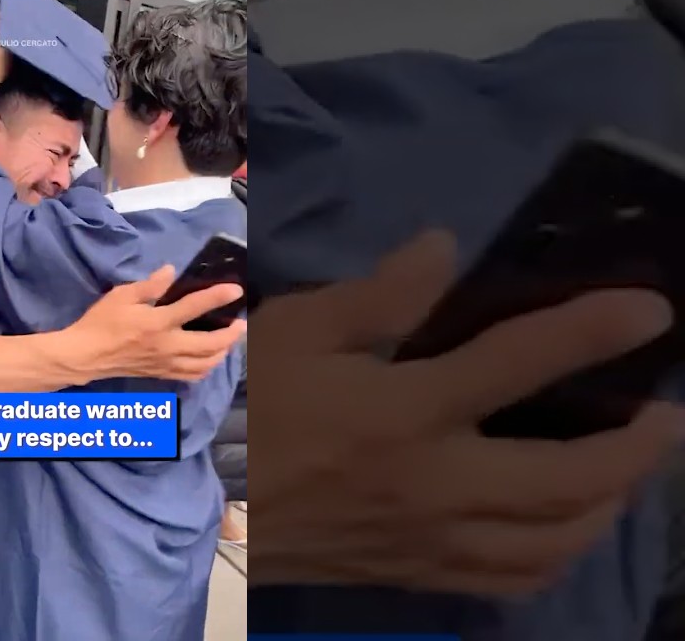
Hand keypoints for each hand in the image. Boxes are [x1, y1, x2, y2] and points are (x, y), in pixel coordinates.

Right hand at [60, 266, 246, 382]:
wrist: (85, 355)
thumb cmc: (100, 323)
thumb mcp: (121, 296)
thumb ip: (149, 286)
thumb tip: (170, 272)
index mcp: (158, 323)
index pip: (195, 307)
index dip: (218, 297)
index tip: (236, 290)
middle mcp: (167, 346)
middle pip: (210, 344)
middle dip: (231, 334)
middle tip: (240, 323)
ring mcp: (166, 364)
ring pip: (205, 364)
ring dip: (223, 352)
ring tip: (228, 341)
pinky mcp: (161, 374)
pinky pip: (192, 375)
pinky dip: (206, 367)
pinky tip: (209, 359)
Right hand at [248, 230, 682, 597]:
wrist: (193, 492)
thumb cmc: (243, 400)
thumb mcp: (295, 330)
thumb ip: (377, 296)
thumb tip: (445, 250)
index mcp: (406, 410)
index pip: (523, 363)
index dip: (596, 332)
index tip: (651, 313)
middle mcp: (435, 482)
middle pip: (570, 479)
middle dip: (638, 448)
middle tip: (662, 415)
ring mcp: (429, 538)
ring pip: (553, 542)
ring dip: (609, 506)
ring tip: (625, 473)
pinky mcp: (412, 571)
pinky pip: (509, 581)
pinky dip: (554, 557)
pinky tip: (561, 532)